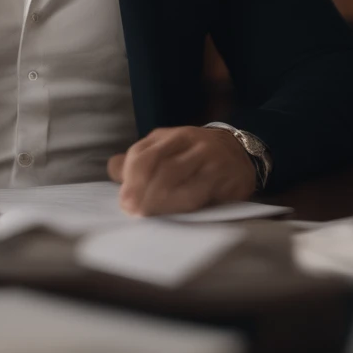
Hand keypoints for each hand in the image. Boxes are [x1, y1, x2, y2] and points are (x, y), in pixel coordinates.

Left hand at [107, 126, 256, 215]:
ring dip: (158, 199)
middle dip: (140, 190)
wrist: (240, 153)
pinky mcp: (222, 171)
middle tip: (134, 212)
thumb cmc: (194, 159)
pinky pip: (198, 188)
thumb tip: (112, 170)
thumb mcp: (167, 153)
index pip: (140, 154)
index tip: (125, 203)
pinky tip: (177, 213)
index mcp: (166, 137)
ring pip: (174, 175)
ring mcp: (204, 153)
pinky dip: (183, 203)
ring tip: (151, 215)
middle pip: (154, 163)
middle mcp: (184, 138)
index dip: (130, 179)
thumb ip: (140, 163)